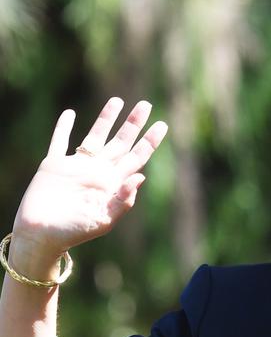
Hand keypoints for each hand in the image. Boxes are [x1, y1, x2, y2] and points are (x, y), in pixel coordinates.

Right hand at [11, 97, 166, 263]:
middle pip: (121, 142)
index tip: (162, 125)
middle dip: (134, 124)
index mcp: (113, 184)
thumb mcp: (104, 220)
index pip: (136, 158)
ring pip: (95, 136)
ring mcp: (77, 166)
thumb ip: (123, 200)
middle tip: (146, 105)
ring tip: (118, 101)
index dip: (149, 142)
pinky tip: (70, 114)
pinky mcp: (54, 164)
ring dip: (106, 119)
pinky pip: (60, 141)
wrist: (43, 235)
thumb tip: (141, 177)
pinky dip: (63, 127)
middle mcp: (98, 172)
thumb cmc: (75, 232)